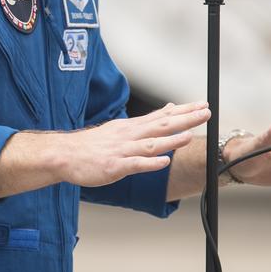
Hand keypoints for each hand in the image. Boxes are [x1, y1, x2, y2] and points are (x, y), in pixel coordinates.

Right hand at [62, 101, 210, 187]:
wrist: (65, 155)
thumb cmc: (93, 144)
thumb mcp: (121, 127)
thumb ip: (147, 121)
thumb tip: (169, 109)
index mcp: (132, 127)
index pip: (163, 116)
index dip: (184, 111)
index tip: (203, 104)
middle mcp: (130, 136)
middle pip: (162, 126)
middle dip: (185, 120)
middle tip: (205, 112)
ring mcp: (122, 151)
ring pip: (150, 145)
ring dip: (170, 140)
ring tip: (189, 135)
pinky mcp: (114, 166)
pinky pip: (134, 165)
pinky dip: (149, 164)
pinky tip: (163, 163)